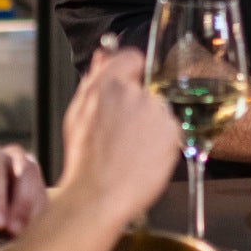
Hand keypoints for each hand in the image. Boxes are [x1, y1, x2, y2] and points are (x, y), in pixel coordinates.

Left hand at [0, 141, 46, 239]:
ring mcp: (28, 172)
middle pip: (25, 172)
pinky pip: (44, 202)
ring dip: (31, 214)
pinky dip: (37, 220)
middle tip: (12, 232)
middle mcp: (11, 157)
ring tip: (18, 237)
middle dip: (21, 204)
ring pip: (38, 187)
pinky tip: (27, 236)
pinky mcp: (39, 190)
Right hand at [57, 47, 181, 224]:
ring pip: (157, 111)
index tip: (127, 87)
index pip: (131, 58)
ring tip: (130, 149)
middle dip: (137, 105)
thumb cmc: (84, 160)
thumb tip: (102, 56)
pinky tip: (142, 157)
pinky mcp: (172, 131)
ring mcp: (156, 112)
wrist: (99, 195)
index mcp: (108, 85)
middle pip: (145, 90)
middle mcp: (135, 93)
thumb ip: (93, 80)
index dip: (130, 73)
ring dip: (149, 124)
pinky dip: (160, 142)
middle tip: (122, 132)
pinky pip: (168, 130)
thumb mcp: (78, 114)